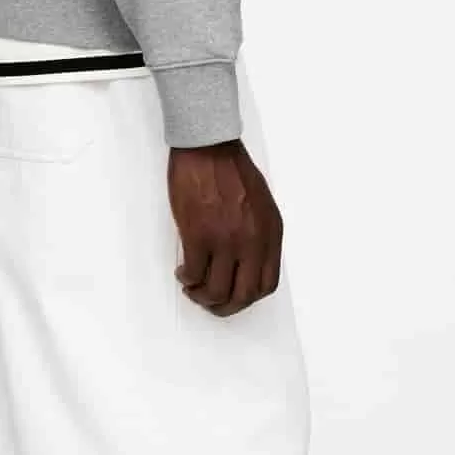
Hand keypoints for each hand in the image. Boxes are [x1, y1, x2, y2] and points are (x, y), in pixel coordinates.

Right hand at [167, 137, 283, 316]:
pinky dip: (187, 279)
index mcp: (270, 234)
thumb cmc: (231, 169)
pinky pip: (194, 274)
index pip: (267, 284)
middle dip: (225, 306)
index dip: (248, 297)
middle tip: (211, 302)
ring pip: (216, 291)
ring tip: (193, 286)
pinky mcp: (199, 236)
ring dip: (202, 296)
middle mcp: (252, 242)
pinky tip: (183, 271)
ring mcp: (225, 241)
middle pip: (243, 295)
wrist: (209, 148)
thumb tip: (247, 260)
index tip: (234, 295)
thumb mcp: (261, 204)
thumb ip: (259, 234)